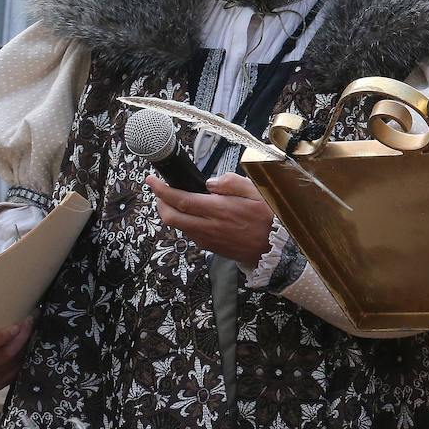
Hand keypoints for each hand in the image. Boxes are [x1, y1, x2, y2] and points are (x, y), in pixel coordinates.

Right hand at [0, 313, 35, 388]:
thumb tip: (16, 297)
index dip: (0, 337)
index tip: (16, 326)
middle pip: (5, 354)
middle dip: (22, 336)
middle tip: (31, 320)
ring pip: (15, 361)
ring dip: (27, 344)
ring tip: (32, 328)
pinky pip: (19, 370)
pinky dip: (27, 355)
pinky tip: (29, 343)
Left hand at [147, 172, 274, 265]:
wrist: (275, 248)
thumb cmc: (268, 218)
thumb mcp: (256, 192)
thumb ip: (232, 183)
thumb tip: (211, 182)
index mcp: (219, 209)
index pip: (180, 199)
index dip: (162, 190)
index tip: (152, 181)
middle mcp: (209, 226)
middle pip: (171, 217)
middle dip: (160, 203)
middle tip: (161, 192)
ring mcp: (208, 239)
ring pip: (178, 226)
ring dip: (172, 213)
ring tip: (177, 201)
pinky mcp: (210, 247)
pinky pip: (190, 234)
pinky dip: (185, 222)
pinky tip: (194, 215)